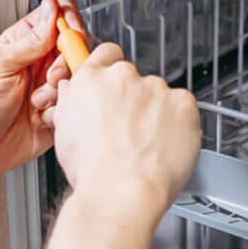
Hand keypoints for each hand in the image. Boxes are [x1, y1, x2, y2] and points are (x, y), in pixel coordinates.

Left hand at [0, 0, 85, 179]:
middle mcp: (39, 64)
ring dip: (59, 89)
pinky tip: (40, 117)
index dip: (68, 19)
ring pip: (77, 77)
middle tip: (49, 75)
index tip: (69, 32)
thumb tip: (52, 8)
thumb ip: (32, 39)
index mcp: (23, 43)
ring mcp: (49, 89)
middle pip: (75, 46)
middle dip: (67, 60)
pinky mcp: (56, 114)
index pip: (56, 16)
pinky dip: (60, 111)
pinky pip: (74, 105)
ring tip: (37, 100)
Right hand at [49, 43, 201, 217]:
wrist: (122, 194)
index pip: (107, 54)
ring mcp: (156, 88)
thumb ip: (71, 103)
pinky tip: (166, 145)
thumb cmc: (94, 173)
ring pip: (160, 95)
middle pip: (134, 79)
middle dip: (134, 100)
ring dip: (157, 113)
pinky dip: (179, 123)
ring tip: (147, 146)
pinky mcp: (183, 103)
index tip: (115, 85)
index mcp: (91, 80)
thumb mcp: (64, 134)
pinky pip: (184, 108)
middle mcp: (123, 77)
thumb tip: (74, 91)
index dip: (111, 70)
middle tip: (129, 130)